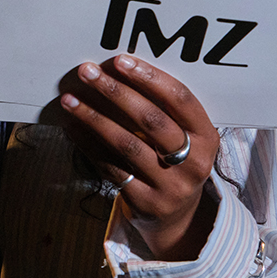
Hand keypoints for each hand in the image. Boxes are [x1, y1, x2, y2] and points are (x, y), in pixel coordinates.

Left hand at [59, 54, 217, 260]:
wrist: (178, 217)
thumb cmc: (176, 162)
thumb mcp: (185, 138)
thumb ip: (165, 110)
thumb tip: (120, 69)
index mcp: (207, 138)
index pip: (180, 100)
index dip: (149, 78)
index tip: (119, 60)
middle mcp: (194, 163)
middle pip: (151, 120)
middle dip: (115, 92)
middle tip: (87, 72)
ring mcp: (170, 186)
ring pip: (126, 144)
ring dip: (93, 117)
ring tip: (69, 99)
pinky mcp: (145, 202)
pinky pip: (110, 167)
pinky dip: (87, 144)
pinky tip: (72, 126)